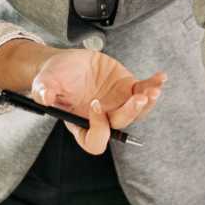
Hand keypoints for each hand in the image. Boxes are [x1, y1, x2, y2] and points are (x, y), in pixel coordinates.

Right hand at [30, 49, 164, 153]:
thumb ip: (43, 92)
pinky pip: (143, 91)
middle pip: (120, 124)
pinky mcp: (126, 89)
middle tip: (137, 97)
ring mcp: (117, 104)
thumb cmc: (54, 77)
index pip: (95, 140)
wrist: (65, 63)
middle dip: (131, 112)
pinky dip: (153, 85)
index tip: (94, 105)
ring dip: (147, 102)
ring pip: (137, 112)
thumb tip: (44, 98)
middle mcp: (102, 118)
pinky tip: (160, 78)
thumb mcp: (43, 83)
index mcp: (82, 124)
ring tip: (152, 90)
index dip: (99, 128)